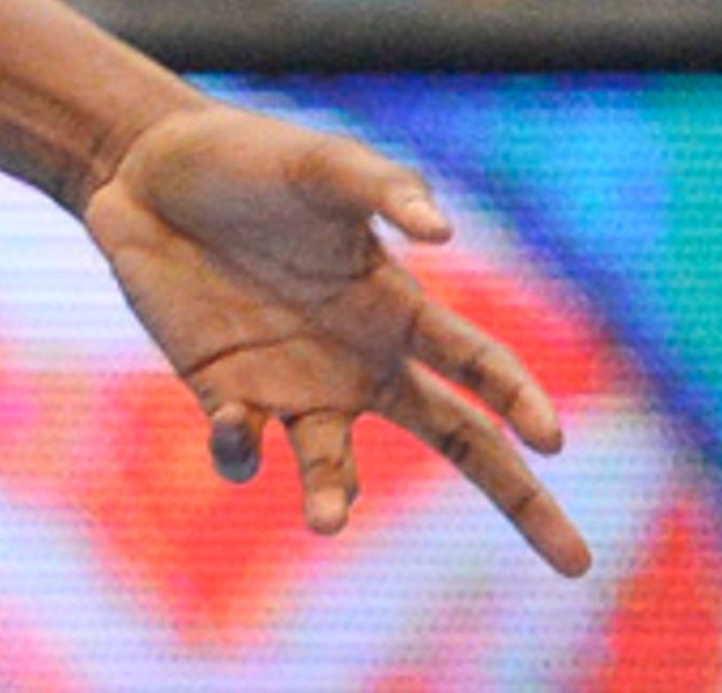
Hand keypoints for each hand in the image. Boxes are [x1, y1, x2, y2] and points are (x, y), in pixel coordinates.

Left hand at [84, 101, 592, 577]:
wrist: (146, 170)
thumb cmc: (249, 157)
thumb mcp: (320, 163)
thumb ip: (383, 187)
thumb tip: (443, 230)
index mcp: (394, 306)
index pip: (477, 365)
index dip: (518, 400)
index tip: (553, 440)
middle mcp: (359, 360)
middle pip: (458, 442)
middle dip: (519, 500)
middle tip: (576, 563)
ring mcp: (294, 385)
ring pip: (336, 469)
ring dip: (334, 498)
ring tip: (328, 520)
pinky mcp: (225, 394)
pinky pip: (243, 449)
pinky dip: (239, 447)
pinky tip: (232, 419)